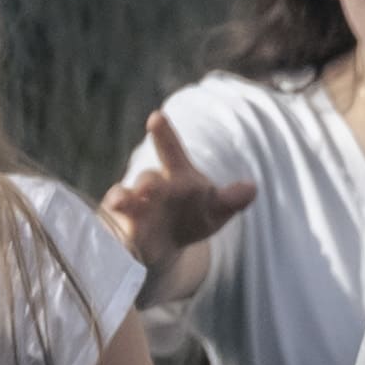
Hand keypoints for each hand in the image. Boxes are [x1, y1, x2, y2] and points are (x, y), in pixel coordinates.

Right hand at [104, 109, 257, 284]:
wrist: (165, 247)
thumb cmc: (191, 219)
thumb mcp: (215, 211)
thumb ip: (230, 200)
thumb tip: (252, 189)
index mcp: (177, 177)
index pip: (171, 152)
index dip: (164, 135)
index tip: (156, 117)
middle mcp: (150, 188)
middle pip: (148, 179)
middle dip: (149, 181)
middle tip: (149, 185)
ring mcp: (130, 208)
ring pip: (123, 201)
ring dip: (122, 200)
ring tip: (120, 201)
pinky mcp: (116, 231)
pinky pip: (112, 229)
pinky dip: (115, 231)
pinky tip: (117, 236)